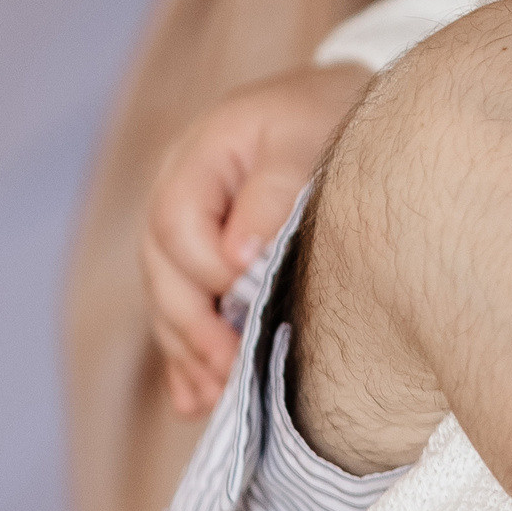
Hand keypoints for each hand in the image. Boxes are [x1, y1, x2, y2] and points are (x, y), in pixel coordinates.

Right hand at [143, 62, 370, 415]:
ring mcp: (191, 227)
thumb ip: (273, 191)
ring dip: (189, 352)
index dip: (208, 271)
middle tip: (230, 373)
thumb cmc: (333, 117)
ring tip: (215, 399)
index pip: (176, 225)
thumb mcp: (308, 138)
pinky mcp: (207, 257)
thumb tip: (237, 256)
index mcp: (199, 155)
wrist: (348, 108)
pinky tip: (197, 402)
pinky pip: (187, 310)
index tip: (252, 302)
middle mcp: (180, 192)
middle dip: (193, 327)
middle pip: (163, 270)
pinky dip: (191, 356)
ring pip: (170, 298)